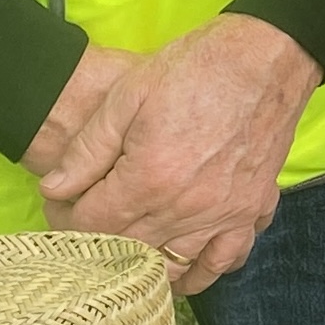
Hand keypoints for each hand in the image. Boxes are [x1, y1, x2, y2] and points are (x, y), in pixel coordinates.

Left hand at [36, 12, 320, 291]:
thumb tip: (55, 188)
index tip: (63, 205)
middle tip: (89, 223)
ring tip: (128, 251)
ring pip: (175, 267)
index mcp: (149, 178)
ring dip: (146, 266)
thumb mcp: (128, 94)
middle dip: (99, 242)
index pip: (91, 225)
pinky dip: (203, 270)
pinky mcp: (253, 208)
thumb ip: (88, 147)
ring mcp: (224, 213)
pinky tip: (186, 265)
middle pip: (128, 250)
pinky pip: (227, 258)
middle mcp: (186, 208)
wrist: (268, 55)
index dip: (65, 218)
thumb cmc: (196, 67)